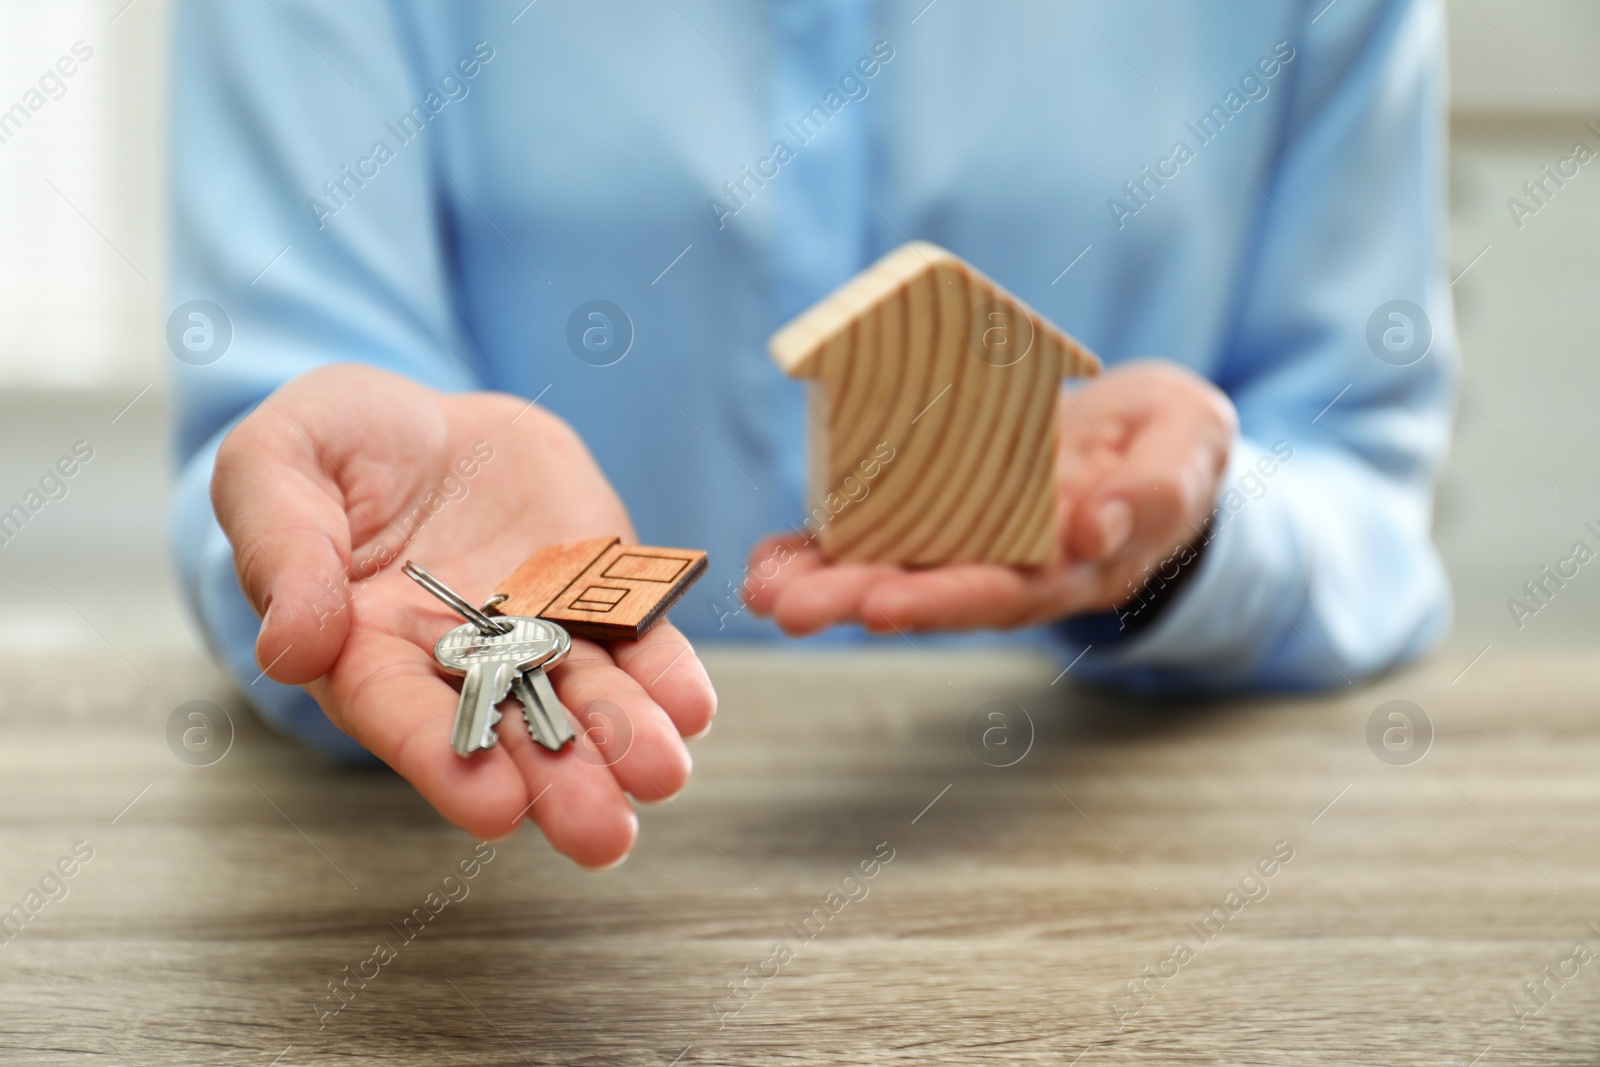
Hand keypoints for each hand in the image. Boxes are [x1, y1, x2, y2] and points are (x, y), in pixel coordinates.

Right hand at [212, 364, 715, 867]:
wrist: (421, 414)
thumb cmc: (329, 446)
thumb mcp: (274, 466)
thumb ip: (282, 550)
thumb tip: (291, 648)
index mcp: (365, 651)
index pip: (402, 716)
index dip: (447, 762)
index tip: (496, 808)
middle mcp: (460, 662)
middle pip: (510, 731)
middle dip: (560, 783)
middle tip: (603, 833)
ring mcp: (537, 628)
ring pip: (584, 695)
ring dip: (625, 740)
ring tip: (663, 772)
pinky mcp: (595, 588)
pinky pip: (636, 634)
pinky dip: (666, 671)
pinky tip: (690, 705)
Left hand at [742, 360, 1236, 633]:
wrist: (1151, 436)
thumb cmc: (1175, 445)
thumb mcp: (1190, 449)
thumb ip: (1157, 490)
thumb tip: (1095, 530)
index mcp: (1074, 566)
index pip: (1004, 591)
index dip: (943, 600)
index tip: (882, 605)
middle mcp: (1012, 568)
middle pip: (929, 592)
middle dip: (856, 599)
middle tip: (790, 608)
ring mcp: (972, 543)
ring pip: (891, 570)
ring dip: (824, 581)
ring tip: (763, 590)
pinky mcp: (942, 512)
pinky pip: (878, 534)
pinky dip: (822, 546)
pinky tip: (770, 560)